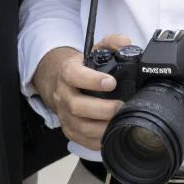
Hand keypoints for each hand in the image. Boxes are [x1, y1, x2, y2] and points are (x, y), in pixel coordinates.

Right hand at [32, 34, 132, 149]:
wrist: (57, 80)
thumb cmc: (80, 67)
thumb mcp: (93, 50)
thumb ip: (111, 43)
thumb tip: (126, 42)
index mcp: (67, 73)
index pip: (75, 76)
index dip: (92, 80)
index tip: (111, 82)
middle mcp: (63, 94)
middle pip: (77, 106)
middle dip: (101, 109)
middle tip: (120, 106)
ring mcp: (64, 114)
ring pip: (80, 126)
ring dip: (102, 127)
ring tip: (119, 121)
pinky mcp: (69, 130)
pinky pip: (82, 141)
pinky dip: (98, 141)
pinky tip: (111, 134)